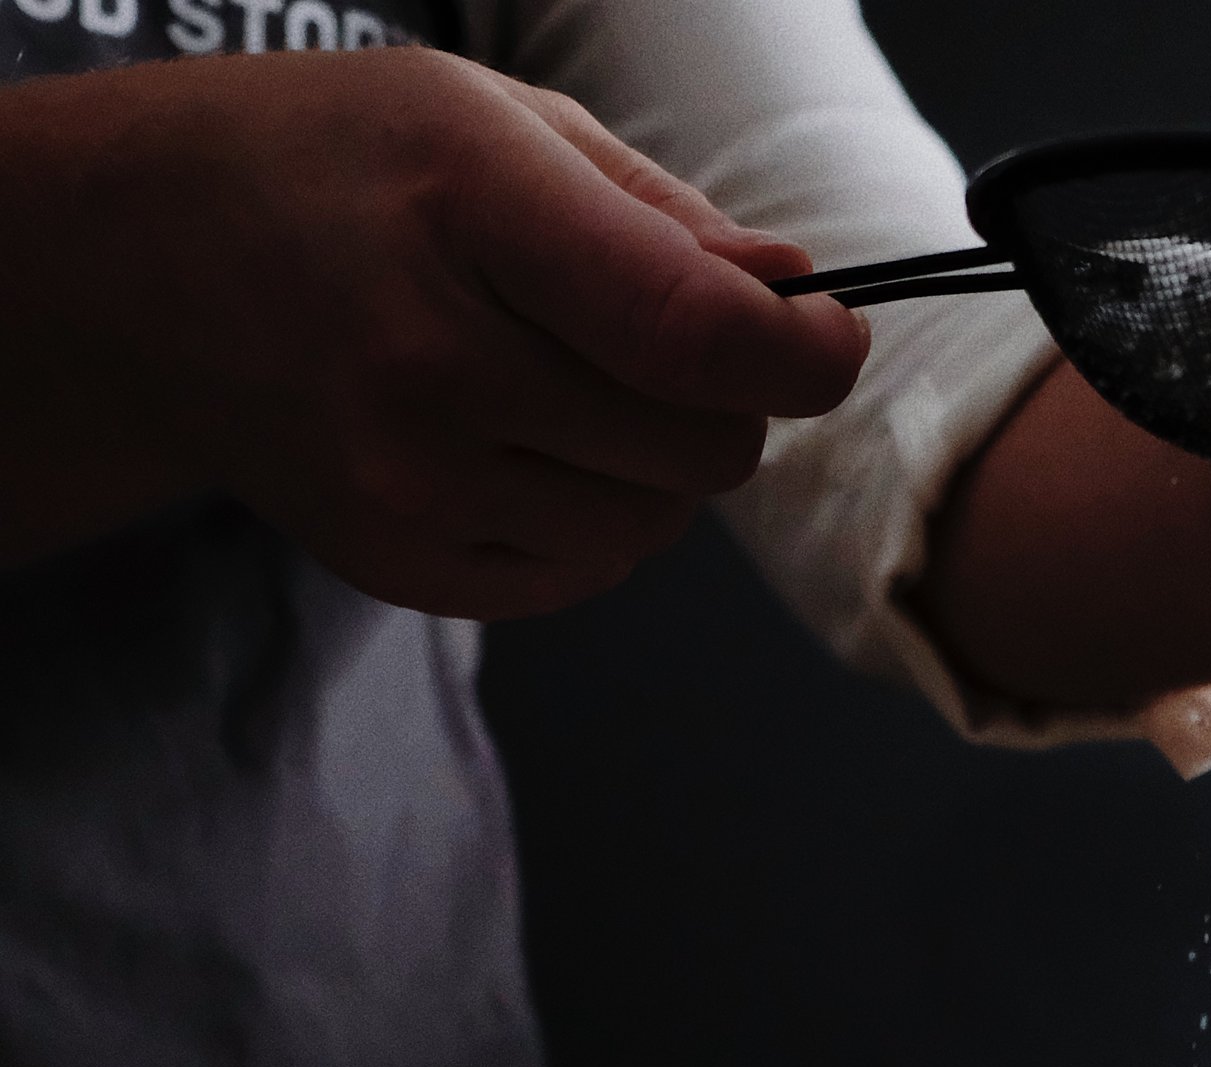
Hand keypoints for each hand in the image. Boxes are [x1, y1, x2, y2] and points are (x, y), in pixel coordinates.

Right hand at [0, 50, 864, 614]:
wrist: (152, 273)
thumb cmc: (338, 172)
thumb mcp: (488, 117)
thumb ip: (658, 214)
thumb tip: (791, 296)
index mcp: (465, 210)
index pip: (691, 331)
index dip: (797, 354)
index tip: (827, 339)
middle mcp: (433, 366)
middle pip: (698, 445)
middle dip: (720, 399)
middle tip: (658, 344)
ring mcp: (413, 485)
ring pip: (655, 524)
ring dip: (655, 468)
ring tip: (566, 387)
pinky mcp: (410, 568)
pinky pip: (585, 572)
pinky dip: (593, 518)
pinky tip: (520, 446)